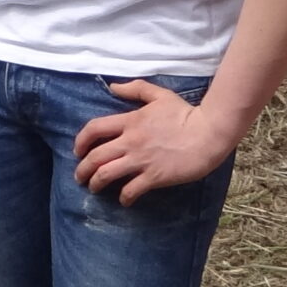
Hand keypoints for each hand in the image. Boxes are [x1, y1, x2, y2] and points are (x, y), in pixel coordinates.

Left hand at [73, 81, 244, 204]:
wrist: (209, 133)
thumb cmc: (186, 113)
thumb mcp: (159, 95)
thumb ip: (135, 89)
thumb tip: (112, 86)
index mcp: (129, 121)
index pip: (94, 129)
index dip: (80, 141)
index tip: (78, 150)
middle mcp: (130, 142)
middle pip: (95, 156)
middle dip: (82, 169)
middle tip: (80, 176)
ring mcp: (141, 160)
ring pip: (106, 174)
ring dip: (95, 183)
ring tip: (93, 188)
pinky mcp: (155, 176)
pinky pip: (131, 190)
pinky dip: (124, 197)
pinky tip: (124, 199)